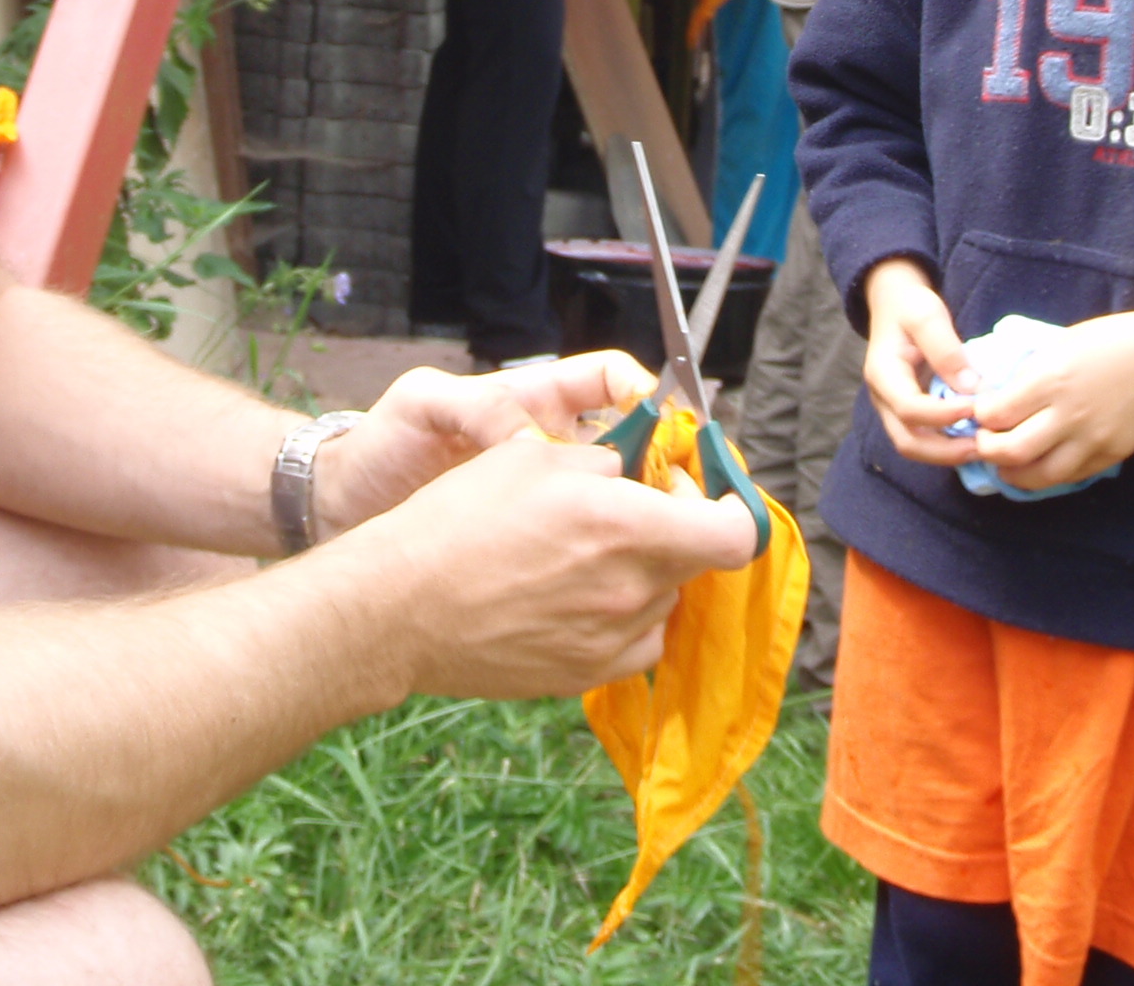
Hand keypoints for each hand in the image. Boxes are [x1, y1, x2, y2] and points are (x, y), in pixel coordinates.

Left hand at [313, 350, 656, 534]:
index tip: (663, 414)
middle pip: (638, 448)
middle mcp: (556, 451)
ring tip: (658, 538)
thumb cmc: (382, 445)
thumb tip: (519, 422)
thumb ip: (470, 401)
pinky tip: (618, 580)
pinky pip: (594, 555)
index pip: (611, 383)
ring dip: (648, 518)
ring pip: (626, 506)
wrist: (346, 510)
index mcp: (537, 404)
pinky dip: (614, 565)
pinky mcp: (544, 551)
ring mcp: (553, 505)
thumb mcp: (421, 405)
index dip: (645, 393)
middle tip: (681, 491)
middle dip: (667, 465)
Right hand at [335, 432, 761, 698]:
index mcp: (624, 526)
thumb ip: (605, 460)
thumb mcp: (531, 458)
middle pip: (697, 561)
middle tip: (636, 505)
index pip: (734, 532)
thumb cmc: (458, 521)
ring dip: (648, 570)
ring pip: (665, 599)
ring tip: (592, 551)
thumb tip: (638, 469)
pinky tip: (583, 594)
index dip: (730, 506)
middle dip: (679, 527)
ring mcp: (609, 641)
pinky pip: (636, 641)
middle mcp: (629, 590)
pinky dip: (626, 615)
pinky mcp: (585, 674)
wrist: (399, 608)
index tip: (702, 488)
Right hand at [860, 257, 980, 466]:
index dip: (943, 414)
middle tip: (984, 447)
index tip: (976, 408)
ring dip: (948, 454)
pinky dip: (949, 446)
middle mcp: (883, 399)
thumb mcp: (927, 314)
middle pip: (907, 441)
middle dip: (945, 451)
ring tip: (983, 447)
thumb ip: (946, 349)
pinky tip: (976, 439)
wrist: (893, 303)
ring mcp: (893, 409)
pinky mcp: (909, 413)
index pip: (908, 407)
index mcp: (883, 373)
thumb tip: (972, 388)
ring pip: (915, 447)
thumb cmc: (910, 305)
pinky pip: (925, 439)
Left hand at [969, 304, 1133, 490]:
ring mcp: (1093, 439)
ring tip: (1005, 465)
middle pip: (1011, 451)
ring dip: (1014, 474)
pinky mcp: (1113, 454)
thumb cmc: (1111, 340)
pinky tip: (1039, 466)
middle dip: (988, 451)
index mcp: (1051, 379)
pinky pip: (1072, 476)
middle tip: (985, 442)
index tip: (980, 411)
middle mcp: (1069, 414)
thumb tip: (998, 396)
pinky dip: (1049, 475)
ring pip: (1041, 475)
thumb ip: (1030, 374)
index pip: (997, 414)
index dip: (980, 417)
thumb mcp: (1060, 344)